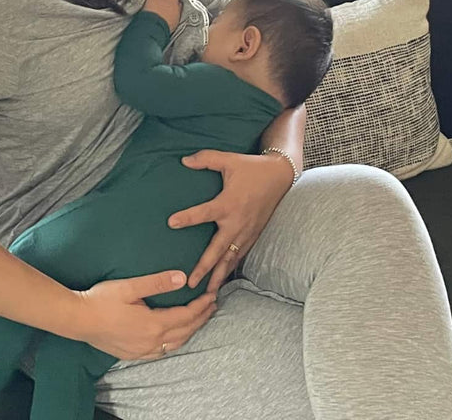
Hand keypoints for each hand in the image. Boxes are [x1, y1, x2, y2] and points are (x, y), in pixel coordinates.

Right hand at [73, 271, 216, 360]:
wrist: (77, 319)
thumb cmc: (101, 300)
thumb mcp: (130, 287)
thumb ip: (157, 283)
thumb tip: (182, 277)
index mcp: (153, 324)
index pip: (186, 316)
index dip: (201, 306)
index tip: (211, 295)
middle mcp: (151, 342)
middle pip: (184, 332)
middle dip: (201, 318)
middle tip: (212, 306)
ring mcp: (141, 351)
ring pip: (175, 344)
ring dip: (190, 331)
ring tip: (199, 319)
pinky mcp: (132, 354)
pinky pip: (161, 352)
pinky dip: (174, 343)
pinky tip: (174, 337)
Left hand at [143, 0, 181, 29]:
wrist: (156, 25)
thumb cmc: (165, 25)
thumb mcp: (175, 21)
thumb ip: (177, 12)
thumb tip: (177, 10)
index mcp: (177, 5)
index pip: (177, 0)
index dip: (173, 2)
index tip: (170, 5)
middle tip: (162, 4)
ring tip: (156, 1)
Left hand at [169, 149, 293, 293]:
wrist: (280, 176)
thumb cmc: (251, 167)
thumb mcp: (228, 159)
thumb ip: (205, 159)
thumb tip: (183, 160)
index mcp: (228, 203)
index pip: (204, 213)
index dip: (188, 217)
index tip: (171, 223)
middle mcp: (237, 222)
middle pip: (217, 250)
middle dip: (204, 268)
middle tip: (190, 283)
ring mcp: (246, 231)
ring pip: (230, 259)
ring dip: (218, 276)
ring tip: (207, 294)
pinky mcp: (253, 235)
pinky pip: (240, 256)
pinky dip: (231, 269)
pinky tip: (222, 281)